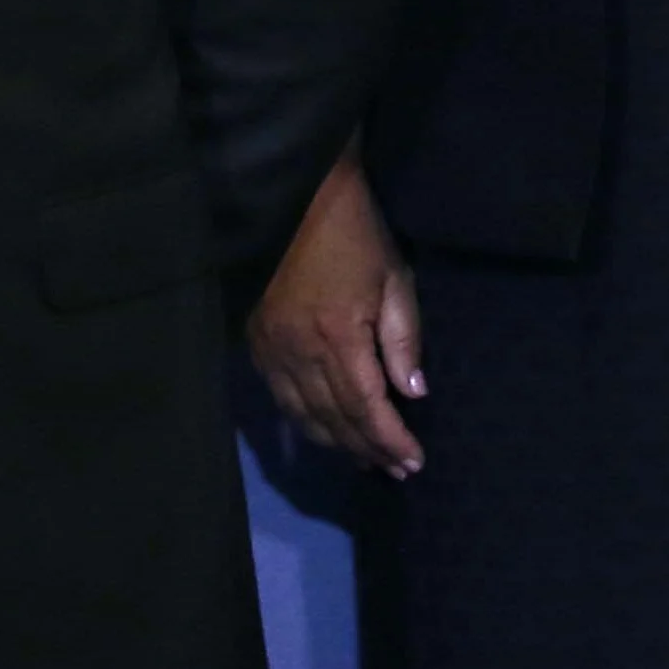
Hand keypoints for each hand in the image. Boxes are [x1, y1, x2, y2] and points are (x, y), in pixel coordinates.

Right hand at [251, 147, 425, 475]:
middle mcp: (298, 351)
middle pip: (334, 419)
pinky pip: (280, 398)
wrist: (298, 197)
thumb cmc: (356, 234)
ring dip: (336, 443)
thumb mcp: (394, 279)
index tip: (413, 461)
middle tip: (396, 470)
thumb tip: (413, 394)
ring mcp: (271, 350)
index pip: (365, 406)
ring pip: (304, 415)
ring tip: (366, 461)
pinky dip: (305, 422)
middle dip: (367, 449)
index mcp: (337, 335)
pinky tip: (324, 433)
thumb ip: (403, 340)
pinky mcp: (255, 343)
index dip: (389, 439)